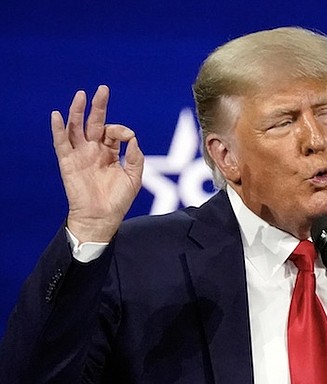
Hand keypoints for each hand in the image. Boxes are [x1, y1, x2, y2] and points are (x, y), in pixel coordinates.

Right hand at [51, 85, 143, 241]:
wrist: (101, 218)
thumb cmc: (118, 200)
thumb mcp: (133, 178)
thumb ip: (135, 158)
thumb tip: (133, 139)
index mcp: (109, 153)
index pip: (113, 132)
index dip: (121, 130)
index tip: (127, 137)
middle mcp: (93, 150)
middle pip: (94, 123)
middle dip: (99, 106)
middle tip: (103, 89)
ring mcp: (80, 155)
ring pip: (76, 128)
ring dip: (78, 112)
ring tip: (81, 95)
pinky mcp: (68, 162)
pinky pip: (61, 143)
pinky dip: (58, 129)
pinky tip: (57, 115)